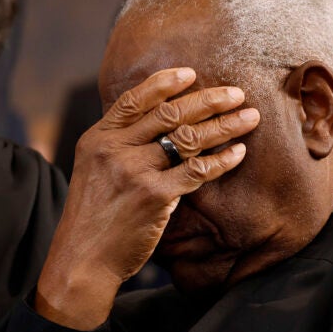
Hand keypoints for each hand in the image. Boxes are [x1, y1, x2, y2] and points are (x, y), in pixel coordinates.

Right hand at [36, 68, 258, 329]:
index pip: (135, 100)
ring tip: (250, 118)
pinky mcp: (154, 196)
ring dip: (224, 126)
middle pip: (169, 114)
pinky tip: (238, 154)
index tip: (192, 73)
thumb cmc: (91, 217)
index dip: (165, 83)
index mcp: (98, 139)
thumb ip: (118, 147)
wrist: (82, 258)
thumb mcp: (92, 171)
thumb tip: (157, 127)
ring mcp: (135, 171)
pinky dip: (221, 160)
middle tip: (237, 94)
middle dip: (208, 100)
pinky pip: (197, 171)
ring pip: (188, 138)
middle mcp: (115, 149)